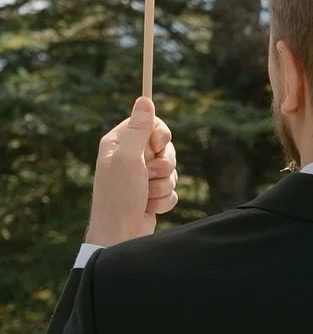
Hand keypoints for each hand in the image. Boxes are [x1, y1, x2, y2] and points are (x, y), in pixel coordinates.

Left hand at [86, 97, 178, 246]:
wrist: (120, 235)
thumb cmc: (119, 196)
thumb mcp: (128, 158)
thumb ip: (138, 129)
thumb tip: (145, 99)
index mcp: (120, 143)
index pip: (151, 124)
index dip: (161, 135)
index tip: (159, 145)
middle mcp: (131, 158)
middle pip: (166, 148)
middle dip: (164, 165)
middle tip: (148, 175)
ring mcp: (142, 177)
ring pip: (171, 172)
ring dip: (163, 186)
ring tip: (145, 195)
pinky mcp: (152, 194)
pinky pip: (172, 191)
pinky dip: (164, 200)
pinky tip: (148, 207)